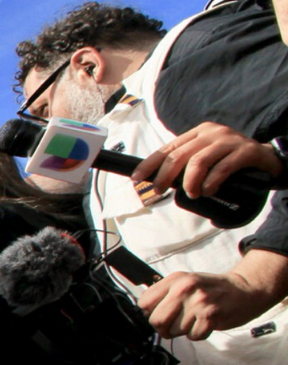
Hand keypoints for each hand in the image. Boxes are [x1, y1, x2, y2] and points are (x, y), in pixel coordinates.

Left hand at [132, 122, 282, 199]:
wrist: (265, 157)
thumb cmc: (229, 160)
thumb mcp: (205, 157)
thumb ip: (186, 164)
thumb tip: (159, 182)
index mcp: (198, 133)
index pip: (167, 148)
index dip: (149, 164)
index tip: (136, 178)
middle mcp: (211, 133)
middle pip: (179, 155)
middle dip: (164, 177)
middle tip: (159, 191)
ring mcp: (229, 140)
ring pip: (198, 162)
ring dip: (189, 183)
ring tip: (192, 194)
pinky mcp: (245, 151)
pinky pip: (222, 169)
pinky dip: (210, 184)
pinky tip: (208, 191)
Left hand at [138, 256, 287, 339]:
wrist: (245, 290)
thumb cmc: (211, 290)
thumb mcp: (185, 283)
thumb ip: (165, 295)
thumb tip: (144, 314)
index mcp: (175, 279)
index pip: (144, 303)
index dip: (151, 313)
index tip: (162, 313)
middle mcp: (185, 288)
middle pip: (156, 321)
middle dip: (164, 327)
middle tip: (177, 323)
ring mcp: (198, 302)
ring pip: (174, 331)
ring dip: (184, 330)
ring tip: (196, 318)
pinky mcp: (210, 315)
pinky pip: (192, 336)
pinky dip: (198, 334)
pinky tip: (206, 323)